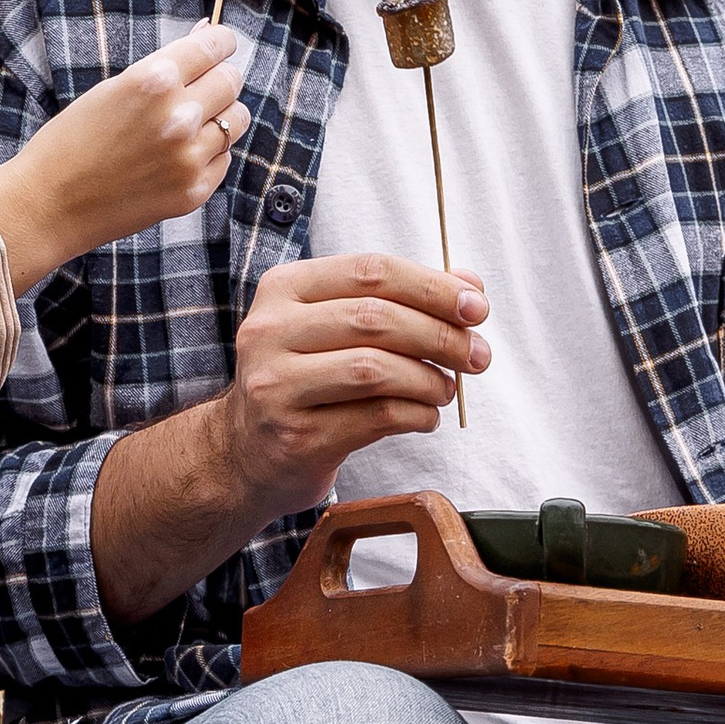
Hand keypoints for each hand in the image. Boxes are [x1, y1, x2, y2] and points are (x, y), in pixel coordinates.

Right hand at [0, 28, 247, 287]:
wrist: (48, 205)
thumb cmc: (72, 140)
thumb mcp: (115, 88)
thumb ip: (167, 64)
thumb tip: (208, 32)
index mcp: (155, 80)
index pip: (215, 46)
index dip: (221, 41)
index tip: (221, 43)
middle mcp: (179, 115)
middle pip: (231, 80)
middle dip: (219, 78)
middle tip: (200, 87)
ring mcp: (189, 157)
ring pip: (237, 119)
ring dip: (220, 116)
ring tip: (190, 123)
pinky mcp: (194, 191)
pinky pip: (223, 158)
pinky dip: (208, 153)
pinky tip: (176, 156)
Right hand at [220, 251, 492, 526]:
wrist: (246, 453)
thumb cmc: (306, 378)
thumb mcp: (336, 326)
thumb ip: (399, 299)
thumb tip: (472, 287)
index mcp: (284, 287)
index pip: (370, 270)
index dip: (431, 285)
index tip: (477, 307)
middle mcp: (271, 331)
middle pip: (375, 318)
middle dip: (440, 334)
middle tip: (478, 354)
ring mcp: (277, 386)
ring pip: (375, 369)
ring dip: (429, 379)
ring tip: (448, 388)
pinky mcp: (296, 436)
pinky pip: (375, 418)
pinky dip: (416, 415)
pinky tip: (425, 416)